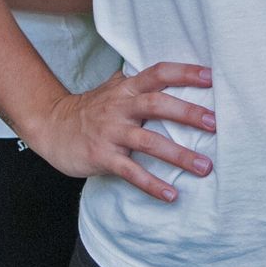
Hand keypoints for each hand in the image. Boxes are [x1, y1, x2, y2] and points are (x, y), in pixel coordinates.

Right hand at [24, 63, 214, 202]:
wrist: (50, 127)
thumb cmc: (88, 109)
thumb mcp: (111, 89)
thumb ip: (136, 80)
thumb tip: (165, 71)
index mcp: (126, 89)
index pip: (158, 73)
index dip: (184, 73)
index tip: (211, 77)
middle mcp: (120, 107)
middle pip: (157, 104)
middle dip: (188, 113)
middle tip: (215, 124)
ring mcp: (111, 132)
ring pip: (149, 141)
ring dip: (179, 155)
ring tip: (205, 166)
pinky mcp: (102, 157)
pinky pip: (131, 172)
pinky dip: (152, 184)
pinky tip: (171, 195)